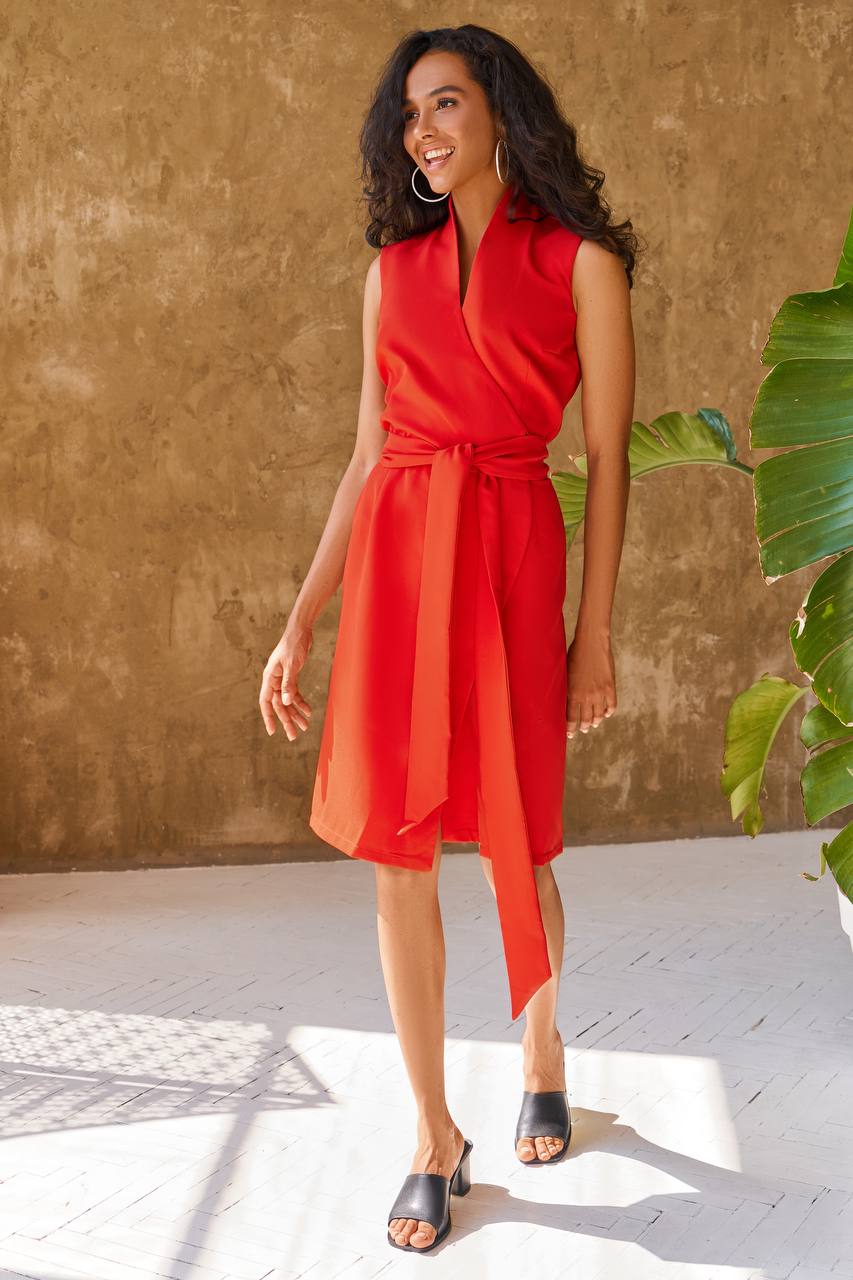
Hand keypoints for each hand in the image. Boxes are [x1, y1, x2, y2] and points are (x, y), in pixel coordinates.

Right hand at [259, 624, 313, 740]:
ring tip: (305, 726)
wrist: (301, 630)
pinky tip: (308, 711)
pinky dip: (301, 702)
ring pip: (287, 700)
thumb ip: (288, 684)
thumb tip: (285, 702)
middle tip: (293, 736)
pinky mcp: (291, 676)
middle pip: (278, 704)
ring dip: (295, 713)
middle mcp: (274, 680)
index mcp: (270, 677)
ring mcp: (282, 678)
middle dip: (286, 720)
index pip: (266, 702)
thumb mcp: (292, 664)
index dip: (268, 717)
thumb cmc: (294, 644)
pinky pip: (294, 693)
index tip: (272, 731)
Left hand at [566, 631, 616, 738]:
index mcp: (572, 694)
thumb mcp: (564, 673)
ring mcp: (600, 693)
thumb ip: (565, 688)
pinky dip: (609, 712)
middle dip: (584, 727)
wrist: (591, 643)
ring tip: (594, 724)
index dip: (570, 728)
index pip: (571, 718)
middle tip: (583, 729)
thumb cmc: (574, 654)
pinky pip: (612, 705)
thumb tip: (563, 699)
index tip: (570, 733)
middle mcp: (586, 697)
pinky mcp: (610, 687)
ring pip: (599, 715)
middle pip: (586, 719)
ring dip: (596, 721)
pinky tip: (606, 714)